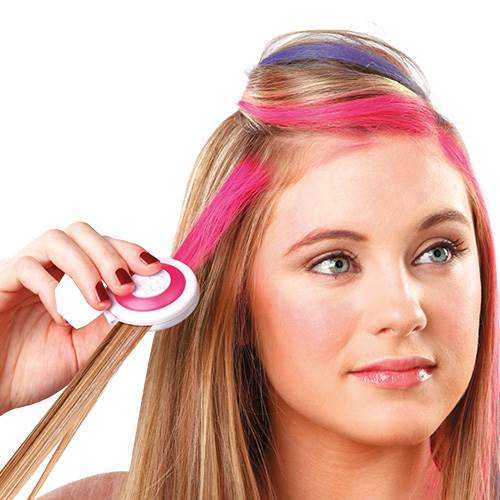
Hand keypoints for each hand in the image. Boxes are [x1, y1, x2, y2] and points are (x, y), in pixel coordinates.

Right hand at [0, 221, 161, 414]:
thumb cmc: (30, 369)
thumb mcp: (83, 349)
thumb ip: (109, 327)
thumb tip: (145, 307)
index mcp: (69, 279)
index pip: (103, 247)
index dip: (129, 251)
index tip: (154, 268)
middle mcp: (48, 269)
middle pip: (82, 232)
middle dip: (111, 254)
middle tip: (126, 286)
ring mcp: (22, 273)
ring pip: (57, 239)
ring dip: (86, 267)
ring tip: (100, 301)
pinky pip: (26, 267)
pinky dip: (52, 289)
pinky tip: (61, 317)